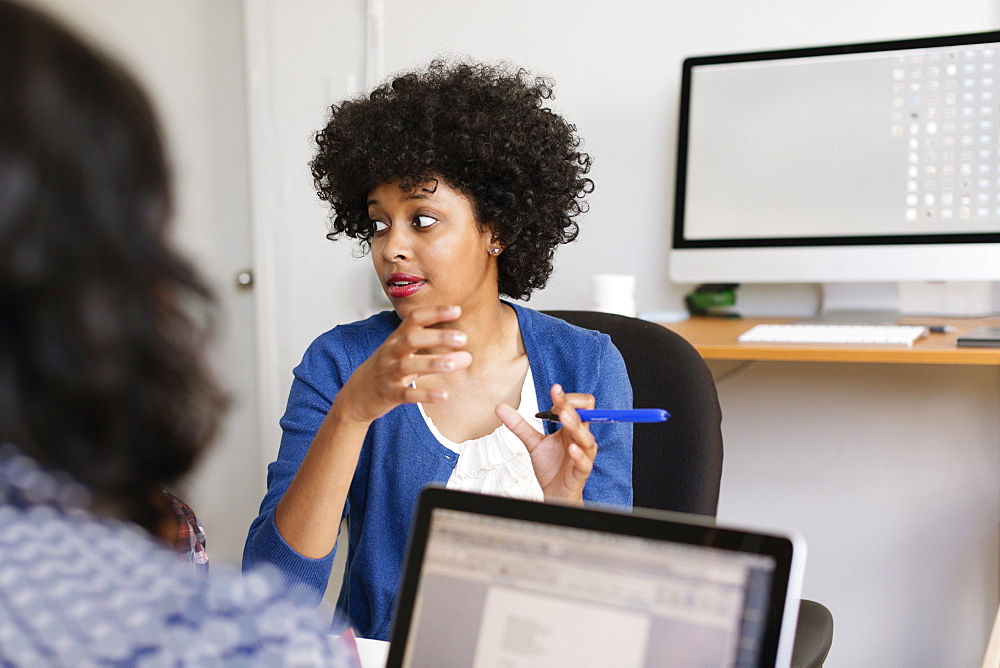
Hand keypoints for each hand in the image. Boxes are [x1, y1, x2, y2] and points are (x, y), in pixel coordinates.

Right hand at [331, 305, 470, 423]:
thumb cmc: (386, 370)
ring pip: (408, 365)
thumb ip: (427, 345)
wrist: (356, 396)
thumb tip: (462, 344)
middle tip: (462, 338)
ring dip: (433, 363)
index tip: (457, 310)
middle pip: (411, 339)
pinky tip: (444, 395)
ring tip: (456, 363)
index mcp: (396, 339)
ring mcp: (388, 373)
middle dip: (437, 336)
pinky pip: (407, 394)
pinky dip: (425, 395)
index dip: (434, 313)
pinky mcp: (388, 394)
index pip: (414, 319)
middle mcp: (391, 353)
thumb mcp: (401, 352)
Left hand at [496, 384, 596, 501]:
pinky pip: (585, 461)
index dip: (566, 398)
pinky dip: (578, 454)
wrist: (554, 492)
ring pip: (586, 437)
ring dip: (575, 425)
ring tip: (564, 417)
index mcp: (571, 429)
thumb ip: (519, 425)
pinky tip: (571, 448)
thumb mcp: (532, 443)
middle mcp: (580, 438)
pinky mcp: (581, 472)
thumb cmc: (550, 467)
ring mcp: (583, 455)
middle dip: (571, 405)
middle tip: (557, 399)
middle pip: (585, 415)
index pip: (578, 406)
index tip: (553, 391)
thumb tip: (500, 407)